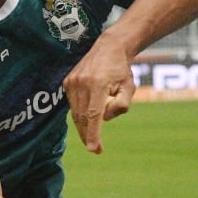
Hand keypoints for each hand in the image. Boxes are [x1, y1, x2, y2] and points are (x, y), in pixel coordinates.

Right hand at [63, 38, 136, 153]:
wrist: (108, 48)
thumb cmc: (121, 70)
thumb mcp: (129, 87)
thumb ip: (121, 105)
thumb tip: (105, 118)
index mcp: (98, 83)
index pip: (94, 114)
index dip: (93, 134)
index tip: (93, 149)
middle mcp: (81, 82)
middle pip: (83, 117)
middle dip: (88, 136)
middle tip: (97, 149)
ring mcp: (72, 82)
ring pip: (76, 113)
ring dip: (84, 127)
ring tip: (94, 137)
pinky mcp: (67, 82)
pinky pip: (73, 105)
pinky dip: (80, 114)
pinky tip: (89, 115)